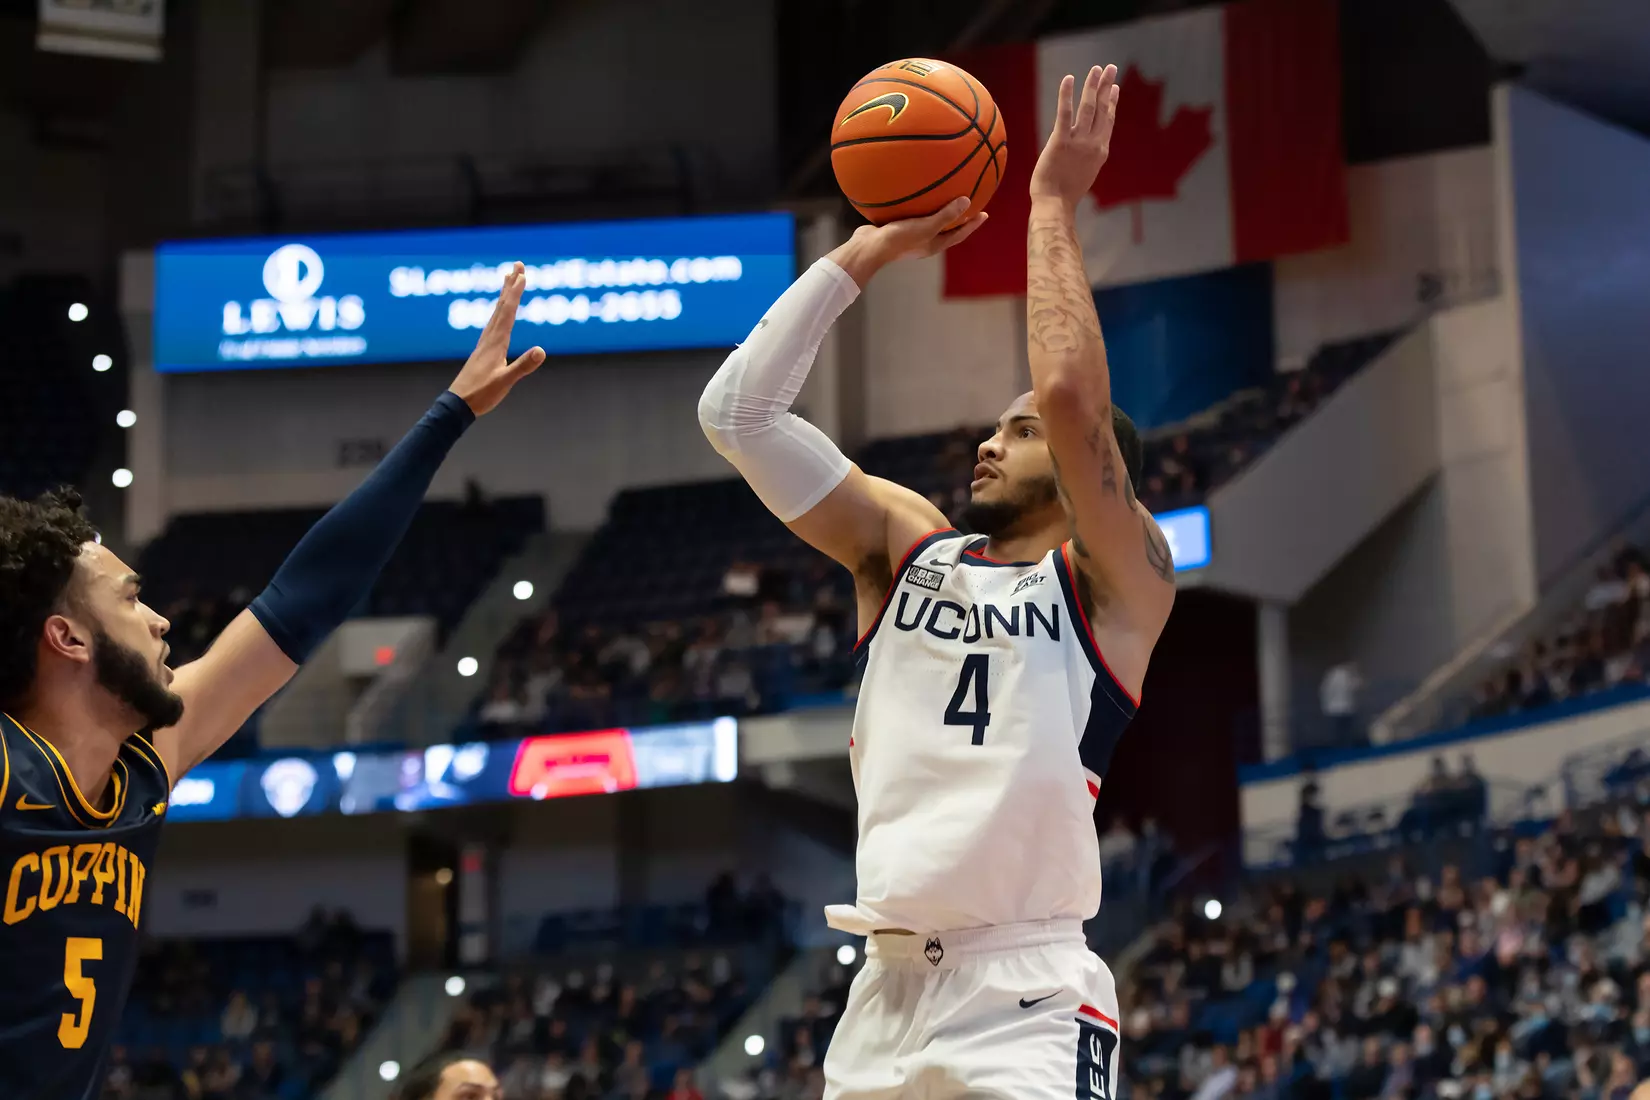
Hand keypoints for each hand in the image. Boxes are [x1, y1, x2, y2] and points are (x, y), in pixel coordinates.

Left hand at [448, 261, 545, 414]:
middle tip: (517, 265)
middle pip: (501, 306)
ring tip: (508, 280)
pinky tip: (500, 314)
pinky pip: (494, 324)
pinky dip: (499, 312)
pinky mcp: (483, 351)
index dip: (515, 292)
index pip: (508, 312)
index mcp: (496, 342)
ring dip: (504, 295)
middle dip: (510, 285)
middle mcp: (489, 338)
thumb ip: (523, 366)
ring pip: (496, 313)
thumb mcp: (505, 381)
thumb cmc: (481, 394)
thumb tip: (542, 351)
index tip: (522, 274)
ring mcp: (485, 344)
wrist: (458, 405)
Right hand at [830, 197, 989, 287]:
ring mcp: (909, 235)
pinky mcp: (896, 227)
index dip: (972, 225)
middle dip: (958, 217)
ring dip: (937, 209)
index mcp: (933, 244)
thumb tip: (968, 201)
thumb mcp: (926, 227)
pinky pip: (911, 213)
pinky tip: (914, 189)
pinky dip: (917, 203)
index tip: (985, 214)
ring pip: (928, 220)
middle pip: (946, 228)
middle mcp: (924, 241)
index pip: (959, 234)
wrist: (868, 247)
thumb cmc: (899, 239)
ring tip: (944, 194)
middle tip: (969, 203)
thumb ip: (946, 215)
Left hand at [1030, 64, 1118, 208]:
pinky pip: (1065, 113)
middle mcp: (1093, 143)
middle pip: (1103, 109)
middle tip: (1111, 68)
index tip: (1114, 87)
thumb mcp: (1085, 172)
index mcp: (1100, 150)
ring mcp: (1078, 142)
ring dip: (1093, 85)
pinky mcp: (1060, 142)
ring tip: (1096, 69)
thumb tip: (1089, 147)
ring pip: (1088, 107)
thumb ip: (1089, 155)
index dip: (1112, 102)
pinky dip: (1067, 94)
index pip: (1109, 121)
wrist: (1056, 205)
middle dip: (1107, 86)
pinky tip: (1069, 79)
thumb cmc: (1066, 193)